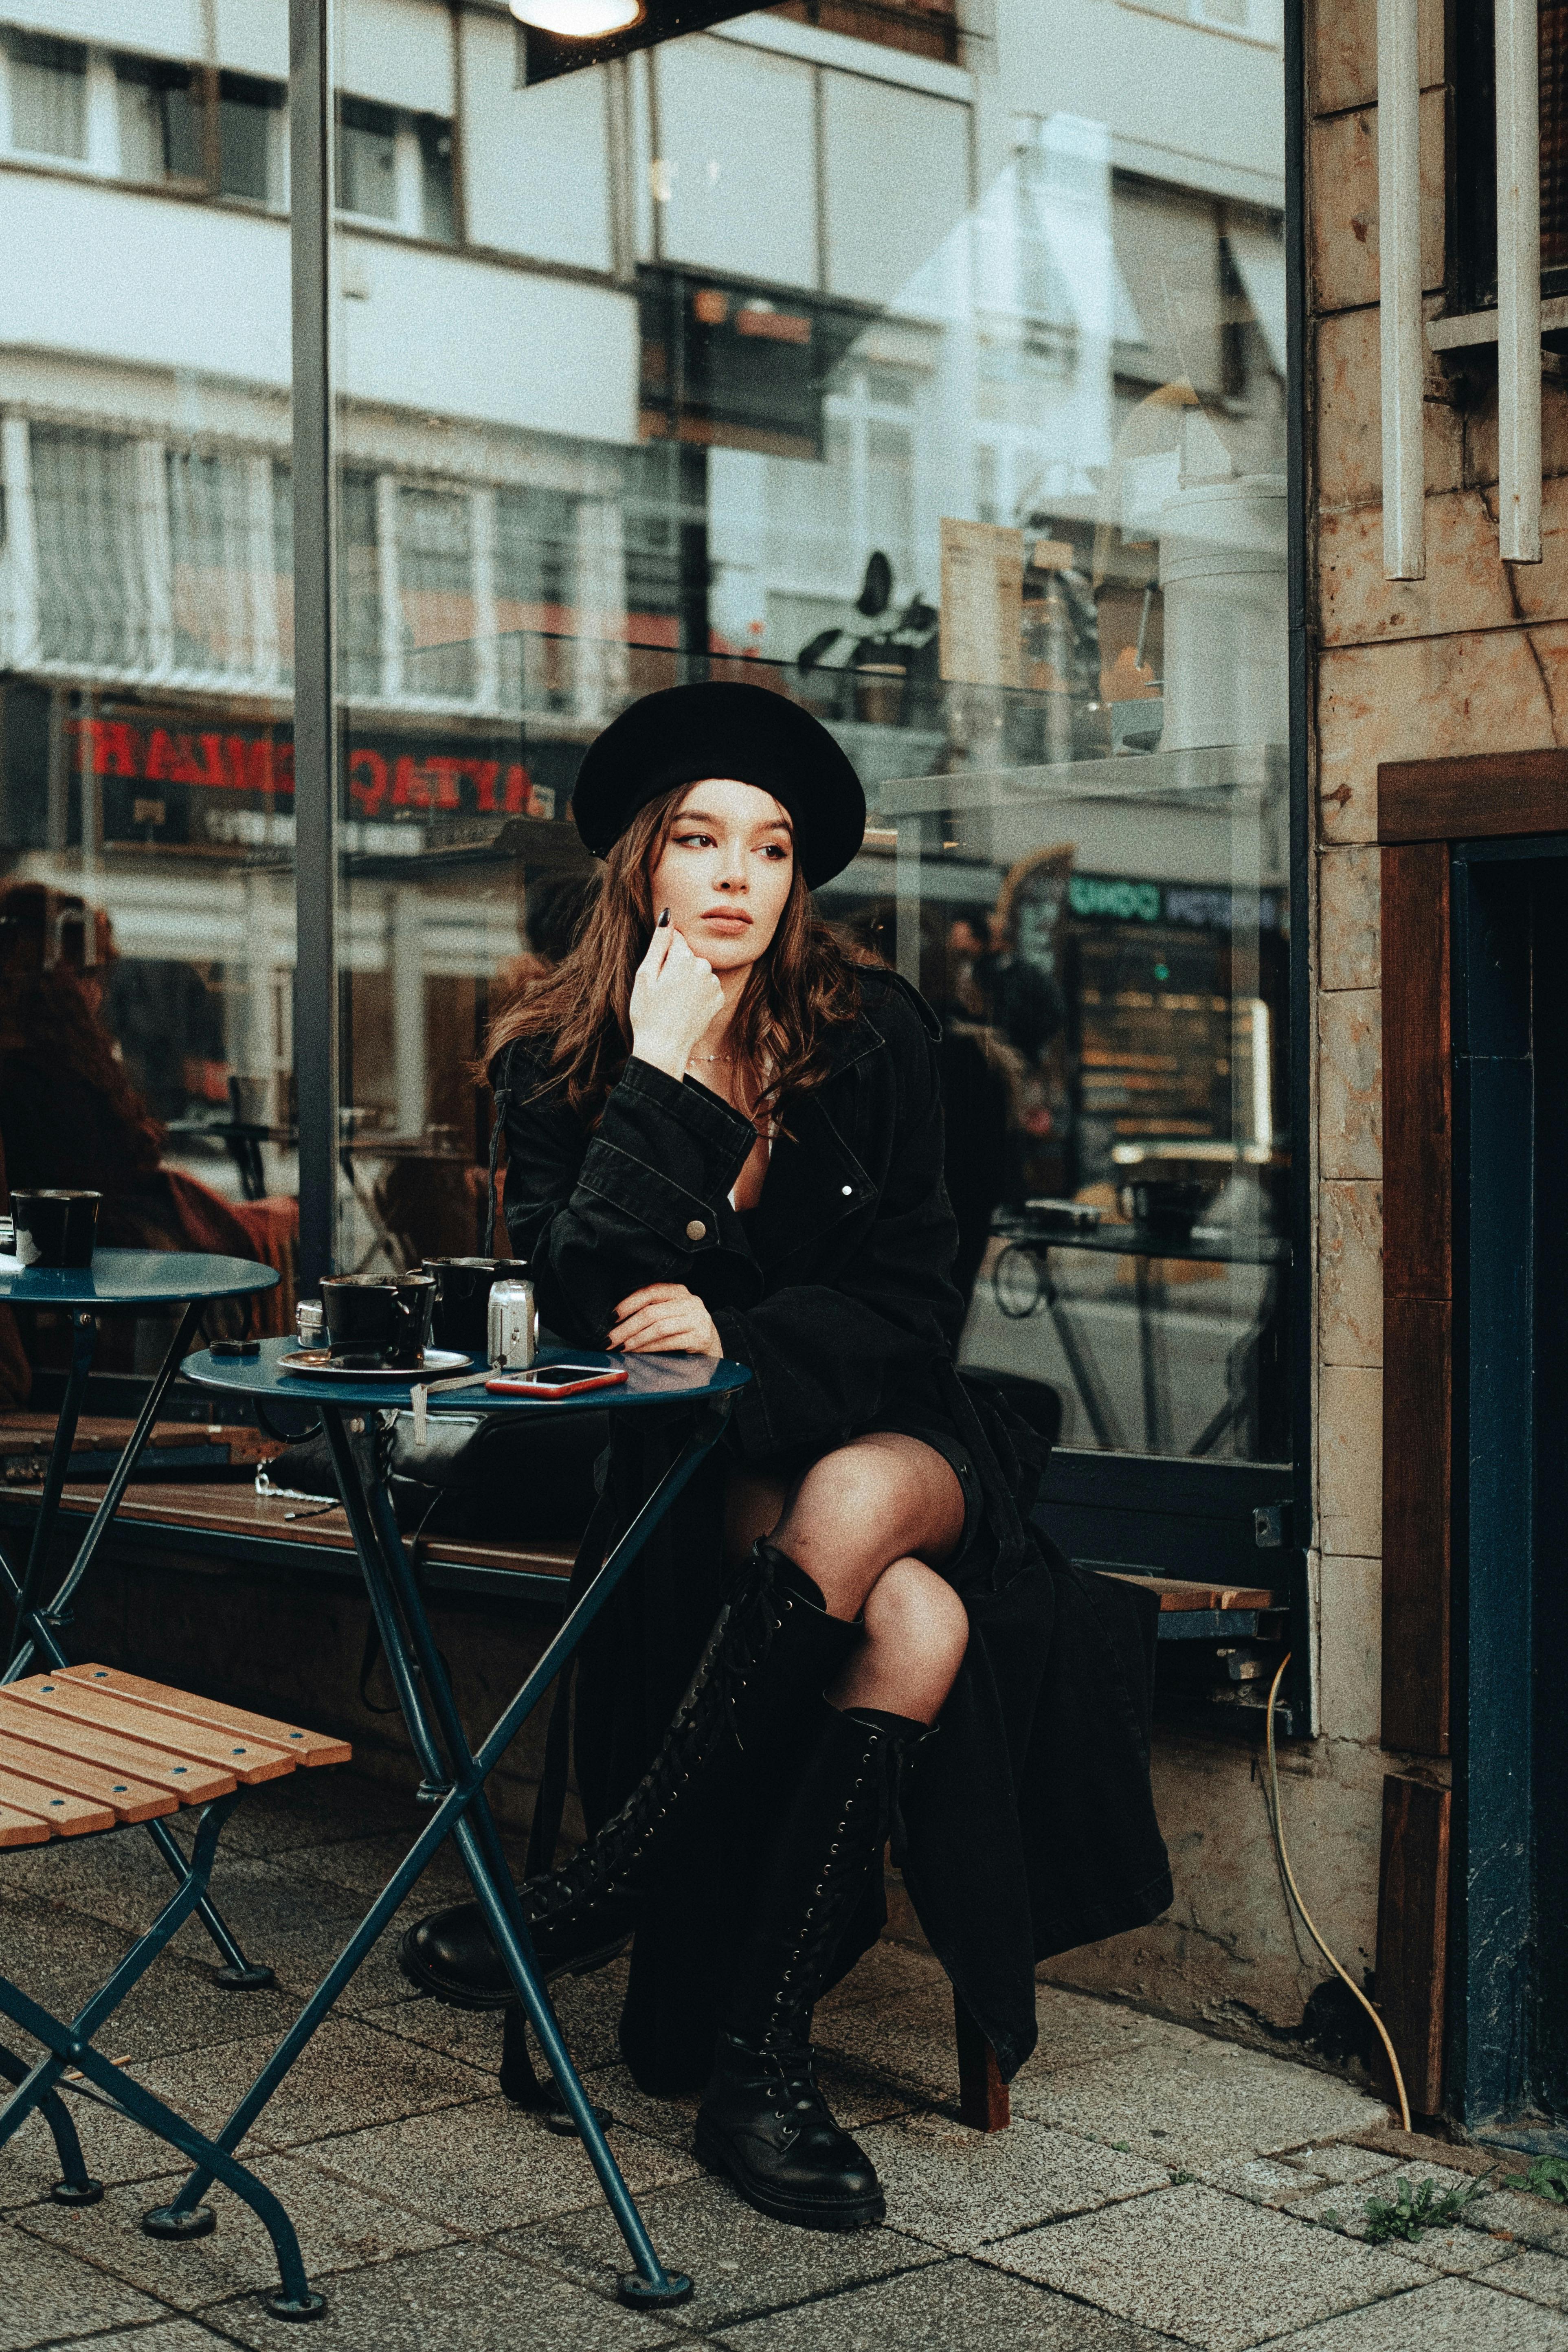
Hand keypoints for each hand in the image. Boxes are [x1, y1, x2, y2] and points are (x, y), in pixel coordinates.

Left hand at [607, 1283, 722, 1358]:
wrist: (712, 1346)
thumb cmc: (683, 1328)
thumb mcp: (670, 1312)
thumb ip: (651, 1309)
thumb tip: (615, 1320)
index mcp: (678, 1291)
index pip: (650, 1292)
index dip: (628, 1303)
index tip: (611, 1317)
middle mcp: (689, 1302)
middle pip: (651, 1313)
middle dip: (626, 1328)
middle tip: (609, 1339)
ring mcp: (696, 1319)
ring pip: (658, 1328)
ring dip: (635, 1339)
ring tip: (620, 1347)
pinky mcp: (699, 1338)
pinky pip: (668, 1342)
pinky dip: (649, 1348)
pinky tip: (637, 1352)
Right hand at [629, 915, 725, 1080]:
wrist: (664, 1047)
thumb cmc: (648, 1013)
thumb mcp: (645, 975)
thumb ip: (658, 943)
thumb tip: (667, 916)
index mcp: (683, 958)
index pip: (675, 939)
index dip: (663, 954)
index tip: (658, 972)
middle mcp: (704, 967)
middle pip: (688, 955)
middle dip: (676, 966)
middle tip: (662, 990)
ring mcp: (714, 983)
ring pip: (698, 970)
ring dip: (688, 980)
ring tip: (673, 1001)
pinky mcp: (719, 998)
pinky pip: (707, 986)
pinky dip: (698, 993)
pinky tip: (686, 1007)